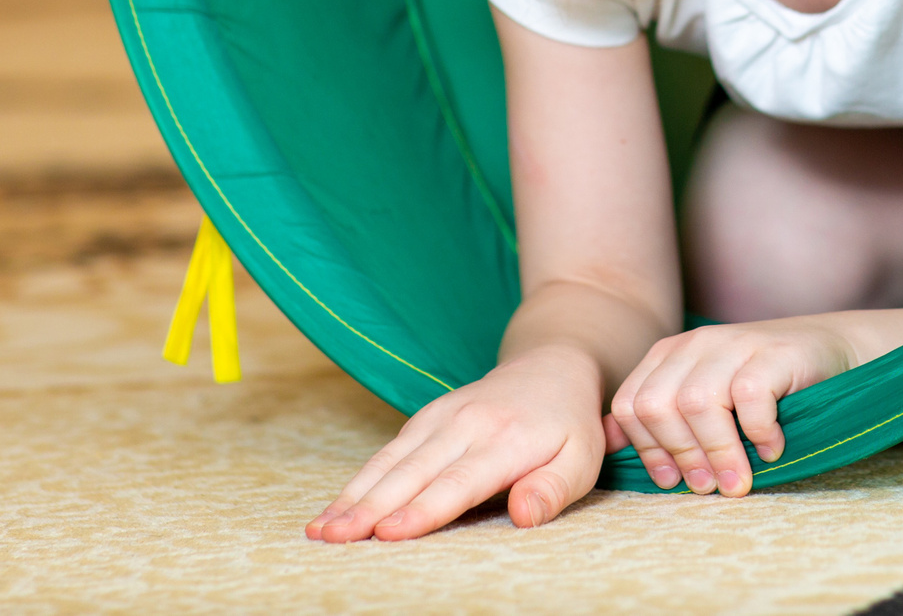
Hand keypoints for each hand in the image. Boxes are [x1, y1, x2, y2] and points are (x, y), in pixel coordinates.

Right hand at [307, 346, 605, 541]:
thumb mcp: (582, 459)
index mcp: (506, 439)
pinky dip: (358, 481)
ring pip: (391, 460)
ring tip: (320, 530)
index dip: (423, 509)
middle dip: (369, 506)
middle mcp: (467, 424)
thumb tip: (522, 515)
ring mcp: (441, 417)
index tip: (389, 532)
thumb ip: (553, 489)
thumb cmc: (569, 425)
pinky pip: (387, 452)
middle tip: (332, 538)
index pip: (459, 481)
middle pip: (412, 472)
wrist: (551, 364)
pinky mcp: (425, 418)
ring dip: (353, 496)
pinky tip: (335, 509)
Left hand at [606, 318, 855, 496]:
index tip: (671, 481)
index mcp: (670, 355)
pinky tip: (771, 448)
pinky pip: (749, 396)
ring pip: (698, 403)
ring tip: (738, 480)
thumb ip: (661, 416)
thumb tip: (608, 444)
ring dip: (718, 452)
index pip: (631, 405)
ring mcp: (734, 343)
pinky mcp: (773, 352)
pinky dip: (757, 431)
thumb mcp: (706, 397)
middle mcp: (697, 344)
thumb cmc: (765, 388)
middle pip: (658, 405)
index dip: (647, 449)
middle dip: (680, 455)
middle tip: (708, 486)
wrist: (831, 352)